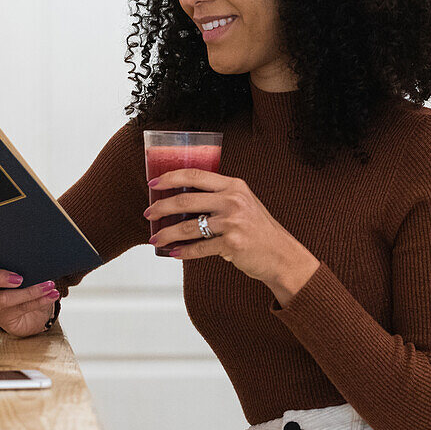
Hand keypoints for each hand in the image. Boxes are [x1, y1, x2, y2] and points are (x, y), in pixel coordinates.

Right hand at [0, 244, 59, 337]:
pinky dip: (39, 300)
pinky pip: (19, 308)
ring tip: (48, 284)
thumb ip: (21, 258)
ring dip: (29, 291)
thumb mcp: (23, 268)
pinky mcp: (2, 318)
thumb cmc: (26, 284)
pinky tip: (51, 294)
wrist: (35, 313)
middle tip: (19, 277)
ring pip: (2, 298)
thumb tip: (38, 246)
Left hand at [144, 169, 309, 285]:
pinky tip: (174, 253)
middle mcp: (233, 201)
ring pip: (188, 227)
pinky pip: (199, 248)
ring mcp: (232, 223)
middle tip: (149, 214)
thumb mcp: (243, 203)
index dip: (170, 178)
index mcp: (234, 186)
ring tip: (156, 239)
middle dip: (161, 208)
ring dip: (167, 234)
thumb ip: (219, 197)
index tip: (154, 184)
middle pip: (186, 200)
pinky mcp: (231, 244)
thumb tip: (182, 200)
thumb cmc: (259, 230)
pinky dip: (184, 252)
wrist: (281, 254)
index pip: (196, 175)